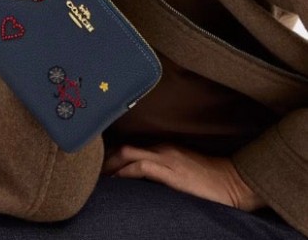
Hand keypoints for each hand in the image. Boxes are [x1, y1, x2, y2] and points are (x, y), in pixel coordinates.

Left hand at [101, 143, 267, 211]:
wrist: (233, 181)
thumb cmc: (208, 178)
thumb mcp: (181, 168)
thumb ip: (162, 168)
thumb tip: (141, 178)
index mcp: (164, 147)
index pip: (131, 146)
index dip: (112, 155)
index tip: (101, 165)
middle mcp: (162, 148)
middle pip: (125, 147)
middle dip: (106, 158)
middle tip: (93, 172)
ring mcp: (167, 158)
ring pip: (129, 153)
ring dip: (111, 165)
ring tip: (99, 177)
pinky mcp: (172, 172)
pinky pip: (142, 167)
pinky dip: (126, 172)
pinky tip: (117, 179)